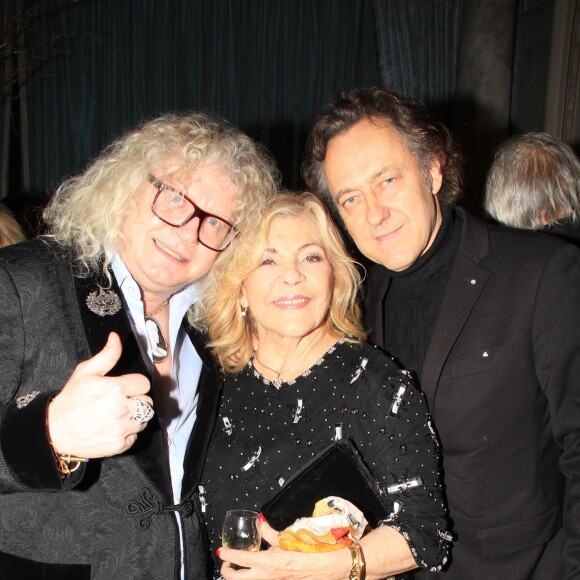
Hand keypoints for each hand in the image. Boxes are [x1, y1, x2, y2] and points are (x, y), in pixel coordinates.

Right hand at [47, 332, 152, 457]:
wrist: (54, 430)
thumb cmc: (70, 399)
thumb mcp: (85, 372)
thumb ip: (107, 355)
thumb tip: (116, 337)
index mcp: (116, 389)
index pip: (144, 383)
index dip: (134, 384)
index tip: (124, 387)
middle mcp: (122, 409)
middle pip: (147, 402)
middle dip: (136, 400)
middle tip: (119, 401)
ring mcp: (122, 429)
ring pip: (144, 419)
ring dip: (135, 416)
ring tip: (117, 414)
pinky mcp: (120, 445)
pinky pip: (135, 436)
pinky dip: (128, 433)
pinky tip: (113, 427)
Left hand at [218, 517, 350, 579]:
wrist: (324, 569)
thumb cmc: (308, 553)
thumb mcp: (287, 540)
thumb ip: (270, 532)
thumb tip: (259, 521)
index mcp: (267, 563)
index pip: (239, 560)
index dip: (227, 556)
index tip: (221, 551)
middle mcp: (266, 577)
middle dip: (226, 572)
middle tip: (225, 564)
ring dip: (237, 578)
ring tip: (235, 570)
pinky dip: (251, 578)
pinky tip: (253, 572)